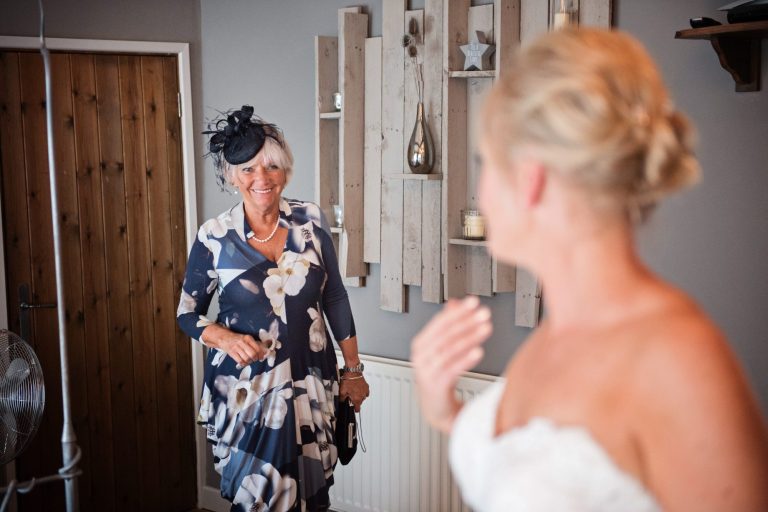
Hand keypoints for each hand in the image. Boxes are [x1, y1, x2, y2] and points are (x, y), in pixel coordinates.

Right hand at [219, 331, 267, 367]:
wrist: (225, 338)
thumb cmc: (238, 339)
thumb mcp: (247, 339)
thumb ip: (256, 344)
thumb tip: (266, 349)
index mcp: (248, 338)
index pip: (257, 348)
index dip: (261, 354)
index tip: (261, 357)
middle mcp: (242, 342)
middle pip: (253, 354)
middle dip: (255, 359)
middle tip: (255, 359)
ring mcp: (236, 348)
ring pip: (247, 359)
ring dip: (250, 362)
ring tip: (249, 360)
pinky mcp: (232, 353)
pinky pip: (240, 361)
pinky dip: (244, 364)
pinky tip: (244, 362)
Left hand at [339, 374, 369, 411]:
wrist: (353, 373)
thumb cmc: (348, 381)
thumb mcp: (342, 391)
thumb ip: (342, 399)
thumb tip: (342, 401)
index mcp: (356, 399)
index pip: (358, 409)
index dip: (355, 409)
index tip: (354, 409)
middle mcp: (362, 396)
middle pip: (360, 403)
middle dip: (356, 401)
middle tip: (351, 396)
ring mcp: (365, 391)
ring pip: (363, 397)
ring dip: (359, 396)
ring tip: (354, 391)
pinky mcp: (366, 387)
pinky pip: (366, 392)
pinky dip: (363, 392)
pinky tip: (359, 389)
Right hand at [411, 295, 491, 431]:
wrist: (437, 409)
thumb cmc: (440, 378)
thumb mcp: (441, 349)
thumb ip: (447, 326)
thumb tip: (454, 303)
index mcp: (421, 344)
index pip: (439, 323)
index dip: (458, 311)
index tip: (473, 302)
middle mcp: (421, 356)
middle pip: (445, 334)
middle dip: (466, 321)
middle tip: (483, 314)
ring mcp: (426, 371)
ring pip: (450, 350)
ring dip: (470, 337)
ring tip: (486, 328)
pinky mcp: (436, 386)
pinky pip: (452, 369)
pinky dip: (465, 359)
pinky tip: (478, 351)